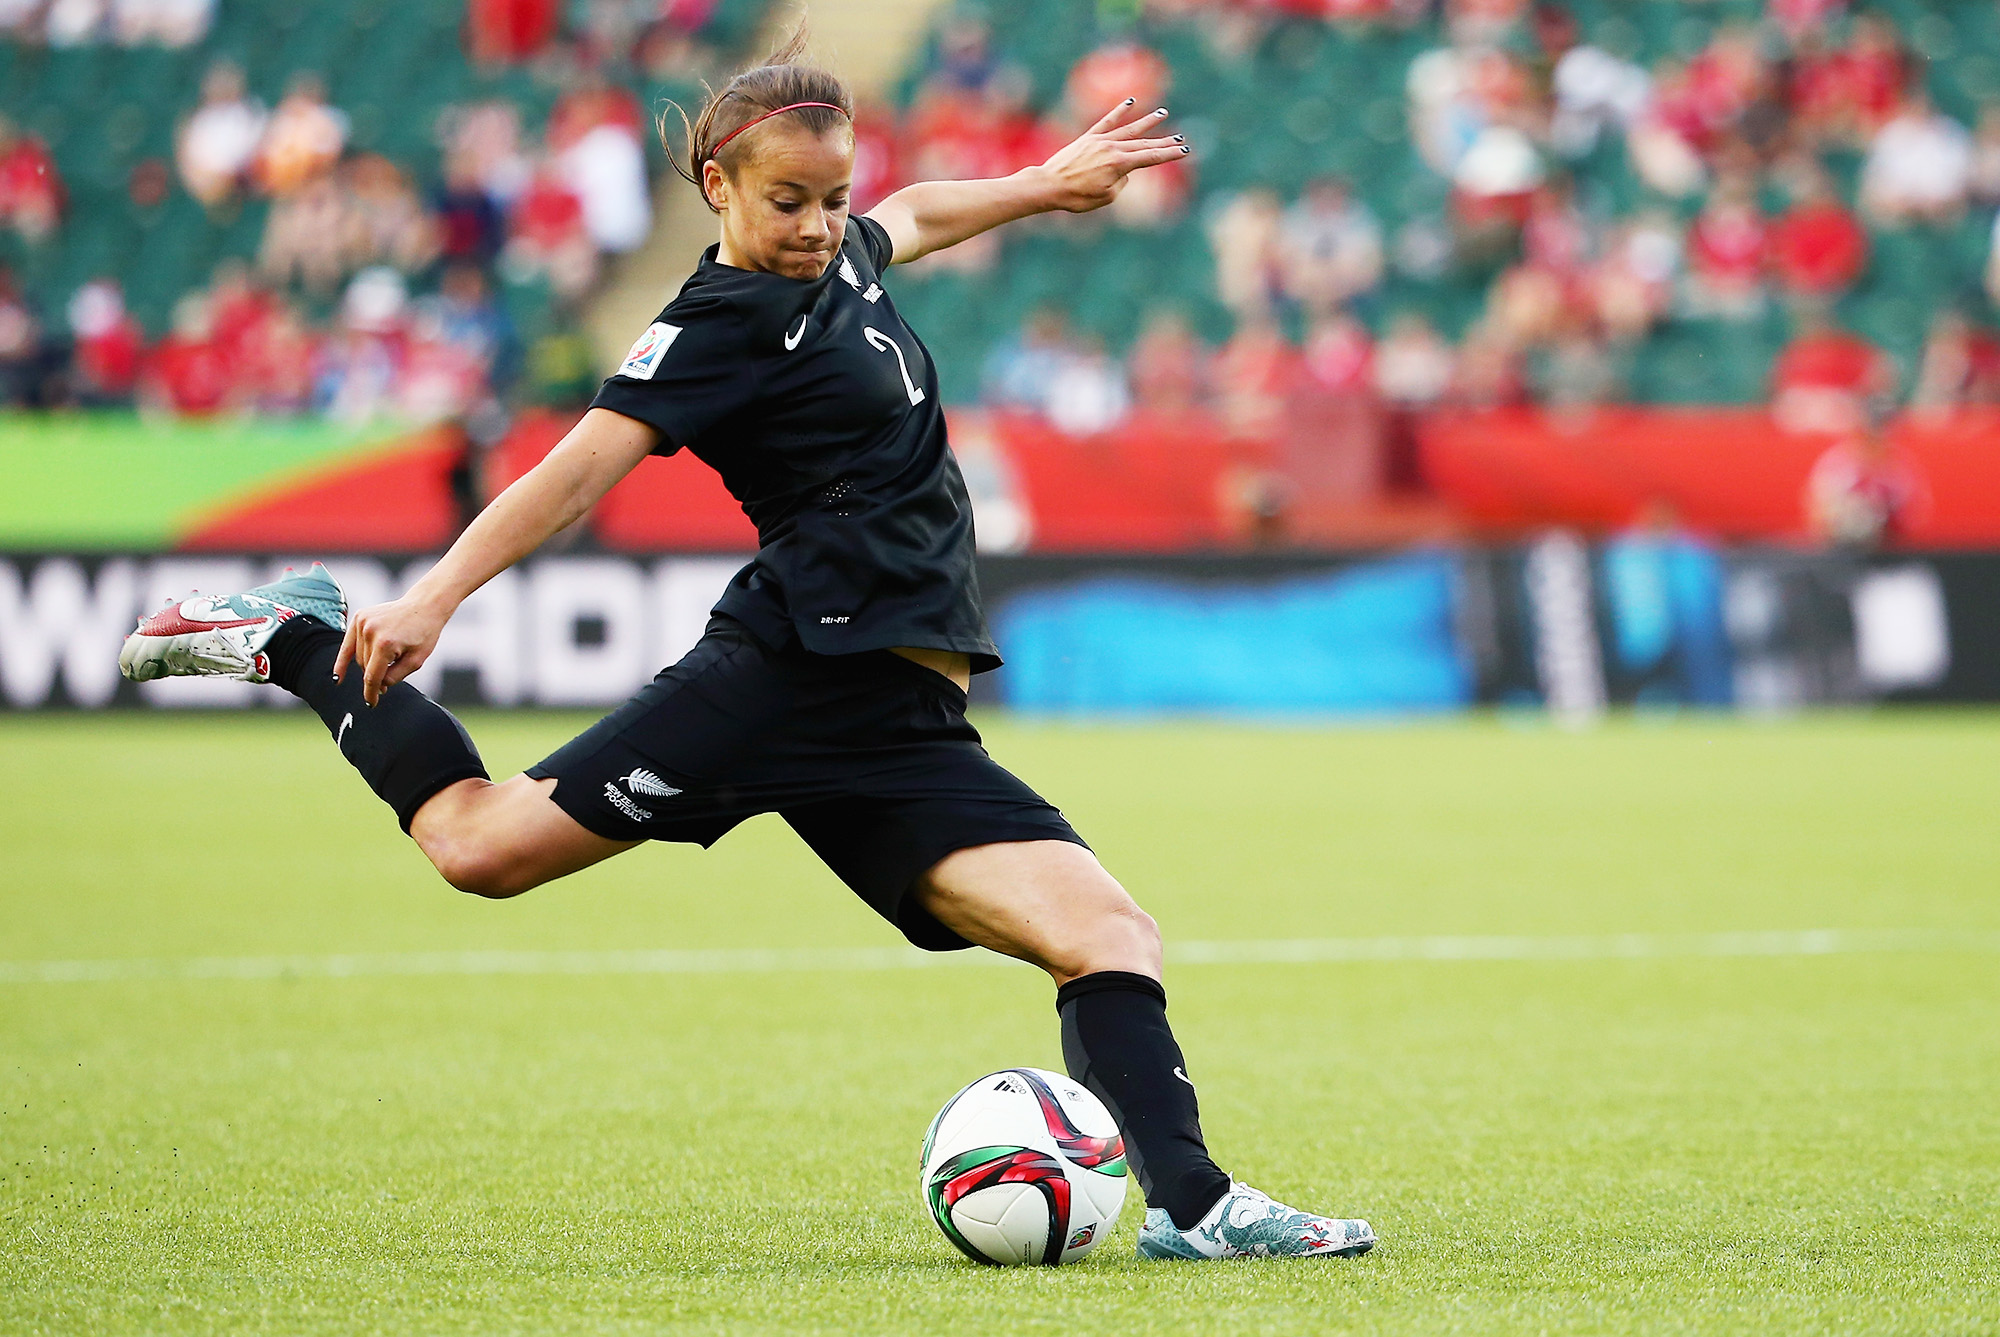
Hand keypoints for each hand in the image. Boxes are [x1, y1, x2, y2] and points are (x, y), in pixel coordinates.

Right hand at [334, 594, 449, 706]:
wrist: (424, 606)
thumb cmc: (424, 633)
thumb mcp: (416, 661)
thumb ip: (395, 676)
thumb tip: (377, 686)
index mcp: (385, 644)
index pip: (372, 677)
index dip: (371, 693)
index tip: (371, 704)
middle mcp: (370, 631)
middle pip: (365, 667)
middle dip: (375, 677)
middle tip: (387, 686)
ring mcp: (362, 622)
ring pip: (359, 657)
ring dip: (369, 665)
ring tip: (388, 661)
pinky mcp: (359, 617)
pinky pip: (349, 644)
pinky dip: (344, 659)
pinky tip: (338, 677)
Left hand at [1036, 99, 1188, 213]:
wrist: (1049, 185)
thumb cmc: (1076, 197)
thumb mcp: (1106, 196)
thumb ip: (1121, 182)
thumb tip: (1124, 171)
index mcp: (1119, 164)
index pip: (1150, 158)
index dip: (1169, 154)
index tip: (1184, 151)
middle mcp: (1112, 148)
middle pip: (1144, 143)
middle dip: (1164, 142)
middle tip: (1181, 139)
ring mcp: (1100, 140)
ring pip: (1129, 129)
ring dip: (1148, 122)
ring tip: (1163, 113)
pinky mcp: (1088, 137)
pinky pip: (1107, 122)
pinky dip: (1119, 111)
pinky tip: (1130, 102)